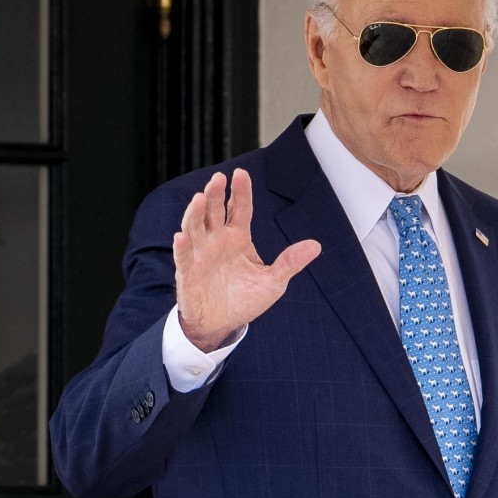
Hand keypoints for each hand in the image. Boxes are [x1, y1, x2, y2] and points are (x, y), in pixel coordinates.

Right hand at [173, 168, 320, 351]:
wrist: (222, 324)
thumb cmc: (246, 299)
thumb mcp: (273, 281)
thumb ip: (290, 262)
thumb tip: (316, 245)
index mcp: (238, 237)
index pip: (239, 209)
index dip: (240, 192)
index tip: (241, 173)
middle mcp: (217, 240)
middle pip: (214, 211)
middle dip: (215, 194)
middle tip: (219, 179)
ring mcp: (201, 254)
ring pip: (195, 227)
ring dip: (196, 213)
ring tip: (200, 198)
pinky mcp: (187, 273)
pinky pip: (184, 257)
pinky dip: (182, 247)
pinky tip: (181, 236)